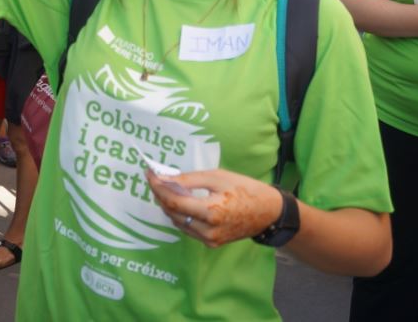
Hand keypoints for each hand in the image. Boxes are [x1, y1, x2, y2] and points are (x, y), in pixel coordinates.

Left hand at [147, 169, 283, 248]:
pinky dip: (180, 215)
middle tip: (155, 179)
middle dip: (160, 195)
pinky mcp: (212, 243)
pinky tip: (180, 202)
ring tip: (166, 188)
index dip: (158, 187)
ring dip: (169, 206)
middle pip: (172, 213)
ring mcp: (209, 240)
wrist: (268, 212)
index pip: (174, 201)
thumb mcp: (217, 177)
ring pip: (178, 222)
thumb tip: (164, 178)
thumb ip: (189, 179)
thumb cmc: (245, 189)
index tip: (149, 174)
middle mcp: (208, 231)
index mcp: (211, 212)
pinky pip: (188, 229)